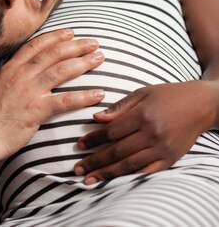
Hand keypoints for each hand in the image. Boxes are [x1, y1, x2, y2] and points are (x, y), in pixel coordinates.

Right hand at [0, 29, 104, 161]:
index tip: (70, 32)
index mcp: (10, 68)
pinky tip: (99, 94)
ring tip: (99, 58)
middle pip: (53, 53)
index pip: (36, 45)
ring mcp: (30, 91)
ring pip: (62, 71)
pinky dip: (84, 96)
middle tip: (93, 42)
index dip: (55, 37)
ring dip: (83, 62)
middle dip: (75, 45)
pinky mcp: (37, 110)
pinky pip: (66, 101)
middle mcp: (22, 75)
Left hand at [74, 81, 212, 183]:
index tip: (79, 145)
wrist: (199, 105)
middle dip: (95, 161)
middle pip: (118, 151)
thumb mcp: (142, 93)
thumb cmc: (168, 95)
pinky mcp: (170, 160)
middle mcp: (152, 134)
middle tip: (77, 168)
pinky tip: (114, 182)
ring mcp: (162, 149)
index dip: (93, 139)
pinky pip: (146, 173)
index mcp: (143, 115)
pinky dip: (129, 178)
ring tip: (90, 179)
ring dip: (107, 174)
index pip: (112, 131)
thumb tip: (96, 117)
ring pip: (130, 166)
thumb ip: (119, 107)